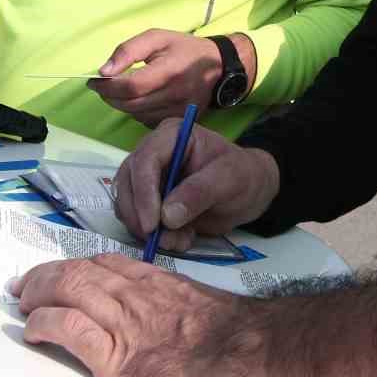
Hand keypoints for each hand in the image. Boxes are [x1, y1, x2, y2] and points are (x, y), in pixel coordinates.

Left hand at [12, 254, 251, 376]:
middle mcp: (135, 294)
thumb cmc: (236, 335)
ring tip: (22, 304)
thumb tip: (160, 314)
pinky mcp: (118, 358)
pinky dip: (45, 325)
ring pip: (68, 291)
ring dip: (37, 296)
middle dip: (44, 276)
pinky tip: (33, 330)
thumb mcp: (199, 304)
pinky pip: (71, 329)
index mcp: (155, 282)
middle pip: (77, 271)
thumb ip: (172, 302)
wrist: (252, 350)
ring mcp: (124, 324)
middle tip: (23, 287)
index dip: (74, 264)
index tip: (57, 271)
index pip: (104, 262)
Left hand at [88, 29, 251, 128]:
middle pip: (130, 104)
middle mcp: (175, 96)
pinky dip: (136, 110)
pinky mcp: (178, 121)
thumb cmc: (184, 49)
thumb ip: (128, 50)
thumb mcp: (157, 38)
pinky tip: (140, 98)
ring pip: (135, 114)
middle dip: (109, 95)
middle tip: (103, 85)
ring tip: (122, 89)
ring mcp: (178, 112)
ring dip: (121, 103)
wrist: (218, 66)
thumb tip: (104, 71)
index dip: (107, 86)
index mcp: (170, 71)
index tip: (94, 80)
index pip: (131, 87)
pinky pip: (146, 121)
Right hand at [114, 119, 279, 254]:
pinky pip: (138, 220)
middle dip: (140, 216)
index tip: (152, 224)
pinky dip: (154, 236)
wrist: (249, 192)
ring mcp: (148, 178)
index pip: (145, 160)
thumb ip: (199, 192)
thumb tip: (166, 216)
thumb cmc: (243, 175)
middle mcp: (153, 153)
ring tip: (180, 241)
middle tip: (163, 240)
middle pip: (127, 183)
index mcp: (172, 135)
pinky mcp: (149, 201)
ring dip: (147, 230)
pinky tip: (181, 239)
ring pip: (127, 204)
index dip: (143, 193)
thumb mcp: (229, 179)